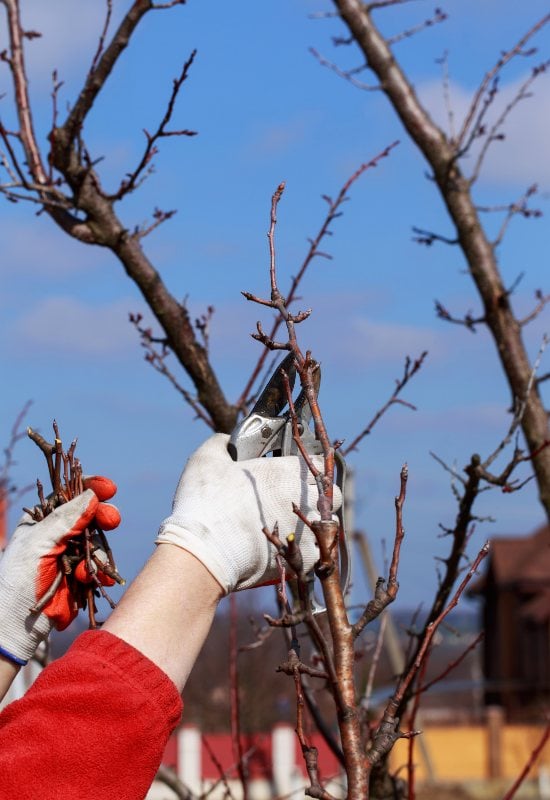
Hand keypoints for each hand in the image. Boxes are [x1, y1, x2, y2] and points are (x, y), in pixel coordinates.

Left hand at [0, 477, 119, 664]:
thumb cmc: (18, 581)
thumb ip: (65, 519)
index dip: (90, 488)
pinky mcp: (81, 575)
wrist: (18, 626)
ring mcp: (71, 555)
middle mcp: (58, 534)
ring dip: (98, 554)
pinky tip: (95, 580)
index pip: (70, 496)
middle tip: (112, 521)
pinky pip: (100, 566)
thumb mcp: (38, 544)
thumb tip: (91, 496)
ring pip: (99, 541)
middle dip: (103, 517)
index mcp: (42, 520)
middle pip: (90, 515)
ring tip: (89, 571)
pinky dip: (100, 572)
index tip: (109, 489)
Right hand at [156, 433, 341, 593]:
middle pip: (332, 495)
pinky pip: (318, 554)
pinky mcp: (302, 561)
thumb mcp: (206, 459)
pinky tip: (291, 550)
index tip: (297, 472)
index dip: (310, 467)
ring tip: (295, 527)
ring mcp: (306, 532)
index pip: (320, 462)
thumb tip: (228, 440)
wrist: (204, 552)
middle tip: (298, 500)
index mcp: (287, 472)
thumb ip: (222, 443)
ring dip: (317, 524)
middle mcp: (304, 500)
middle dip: (321, 496)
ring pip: (328, 526)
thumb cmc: (206, 502)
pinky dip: (308, 552)